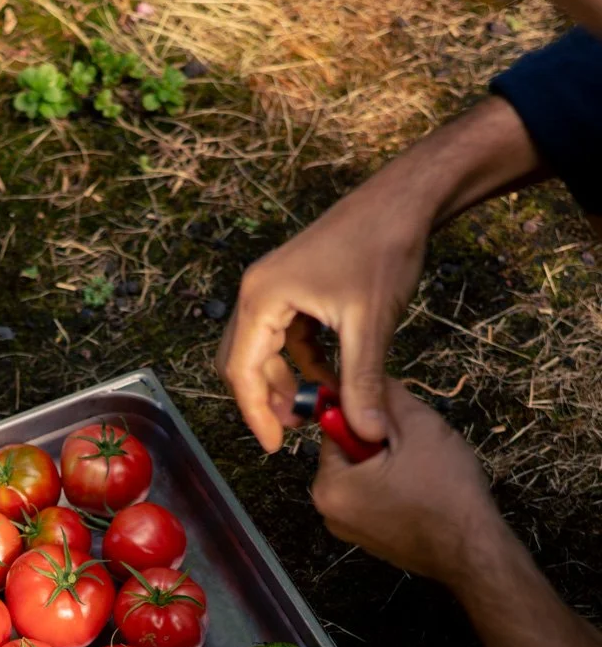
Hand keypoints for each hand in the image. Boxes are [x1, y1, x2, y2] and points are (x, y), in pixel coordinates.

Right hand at [215, 172, 430, 451]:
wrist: (405, 199)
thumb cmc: (382, 247)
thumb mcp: (370, 324)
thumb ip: (362, 383)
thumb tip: (366, 433)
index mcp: (262, 297)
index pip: (241, 370)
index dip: (255, 413)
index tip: (274, 447)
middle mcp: (259, 291)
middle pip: (243, 361)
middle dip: (267, 400)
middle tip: (296, 431)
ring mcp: (276, 288)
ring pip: (264, 351)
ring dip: (286, 383)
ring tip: (317, 409)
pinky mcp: (296, 288)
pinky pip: (287, 337)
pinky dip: (303, 363)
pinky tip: (331, 379)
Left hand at [311, 382, 500, 586]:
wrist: (475, 550)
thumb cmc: (446, 490)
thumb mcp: (419, 426)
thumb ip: (387, 396)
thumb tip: (369, 376)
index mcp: (329, 485)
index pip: (335, 427)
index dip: (370, 416)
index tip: (401, 422)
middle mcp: (329, 512)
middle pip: (349, 452)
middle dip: (382, 443)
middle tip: (418, 448)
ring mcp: (349, 530)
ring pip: (365, 474)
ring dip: (391, 464)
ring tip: (424, 470)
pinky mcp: (370, 540)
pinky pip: (375, 498)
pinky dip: (394, 487)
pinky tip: (422, 491)